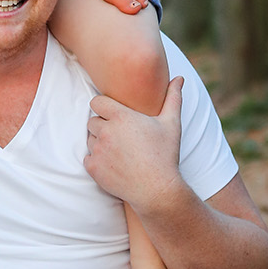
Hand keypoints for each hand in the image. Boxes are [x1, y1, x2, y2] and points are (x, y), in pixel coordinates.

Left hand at [85, 77, 184, 209]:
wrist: (158, 191)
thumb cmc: (166, 155)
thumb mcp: (171, 124)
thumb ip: (173, 98)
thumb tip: (180, 78)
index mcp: (121, 117)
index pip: (96, 102)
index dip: (104, 108)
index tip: (115, 116)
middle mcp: (106, 131)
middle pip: (92, 121)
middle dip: (103, 126)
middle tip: (121, 137)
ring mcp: (98, 150)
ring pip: (90, 139)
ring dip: (99, 143)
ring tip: (120, 151)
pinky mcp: (93, 168)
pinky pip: (87, 158)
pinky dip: (97, 161)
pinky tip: (114, 164)